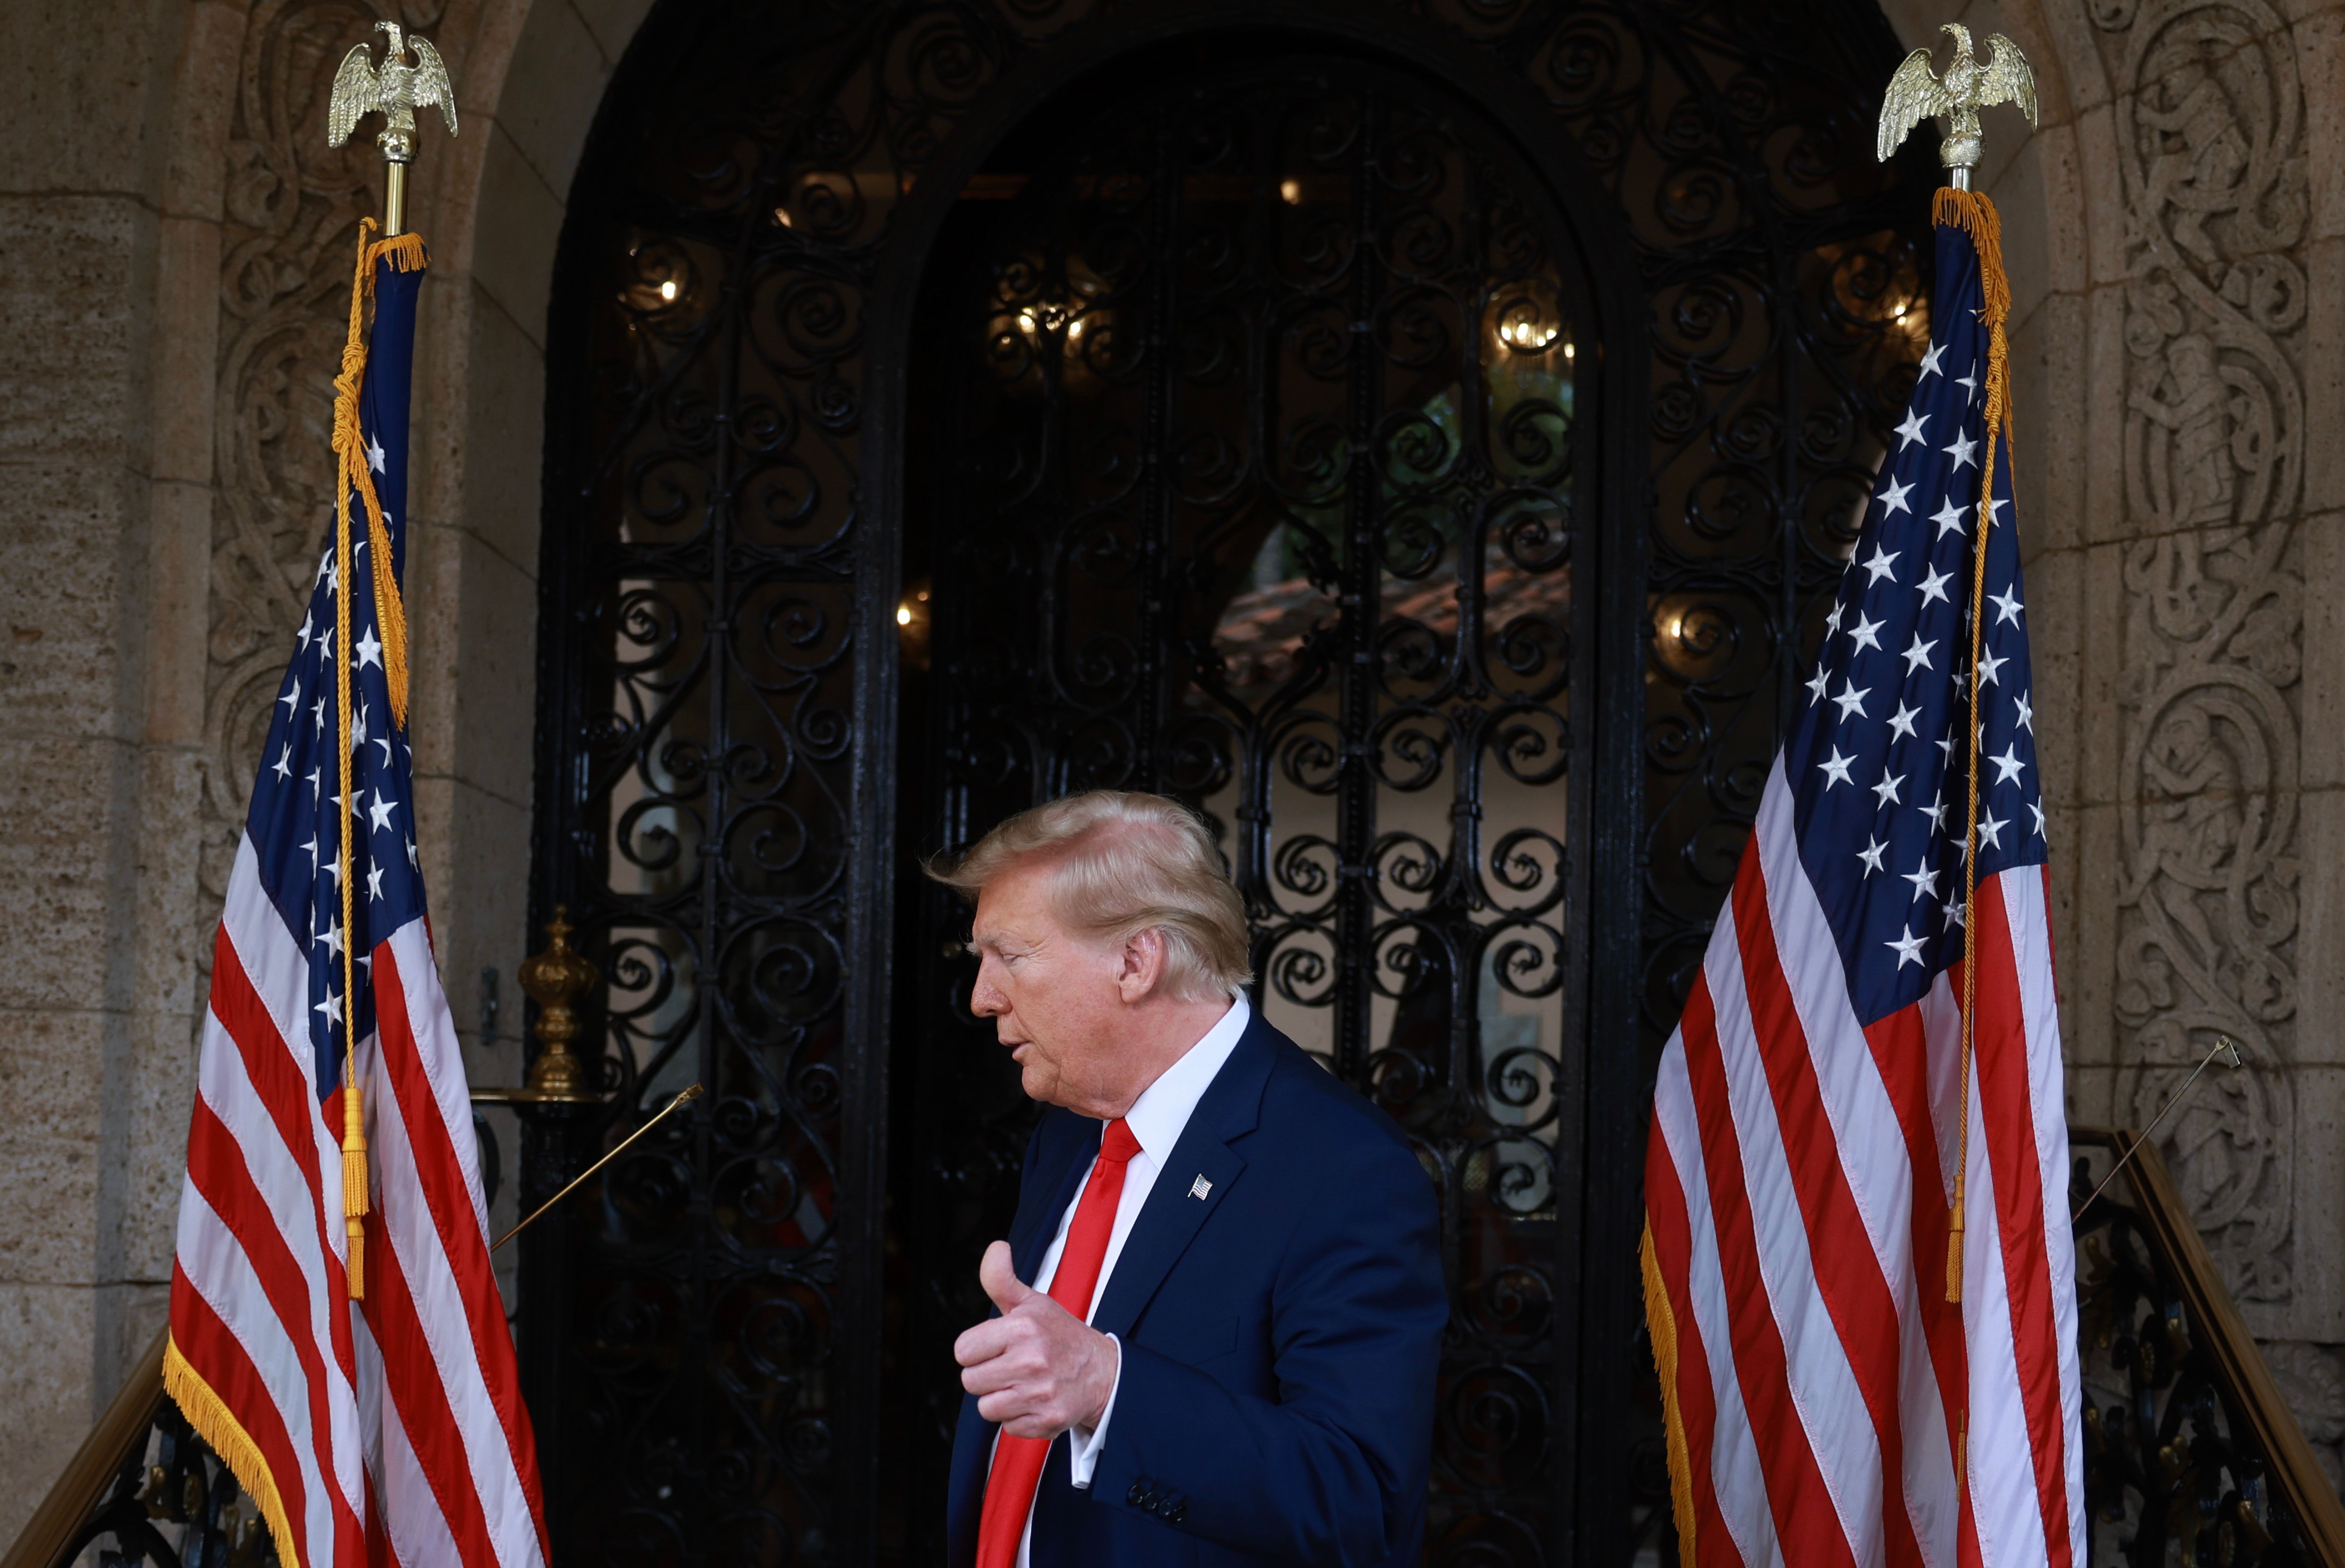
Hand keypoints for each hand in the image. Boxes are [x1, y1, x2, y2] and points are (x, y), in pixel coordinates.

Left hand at [953, 1240, 1119, 1437]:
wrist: (1103, 1371)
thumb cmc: (1060, 1335)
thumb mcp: (1032, 1302)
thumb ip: (1002, 1279)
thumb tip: (996, 1247)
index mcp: (1022, 1328)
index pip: (963, 1350)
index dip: (976, 1350)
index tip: (996, 1347)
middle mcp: (1031, 1360)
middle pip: (971, 1381)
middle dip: (986, 1375)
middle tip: (1010, 1366)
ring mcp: (1040, 1393)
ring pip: (986, 1407)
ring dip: (1001, 1398)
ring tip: (1022, 1384)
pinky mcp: (1047, 1421)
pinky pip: (1008, 1427)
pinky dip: (1019, 1418)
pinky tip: (1035, 1401)